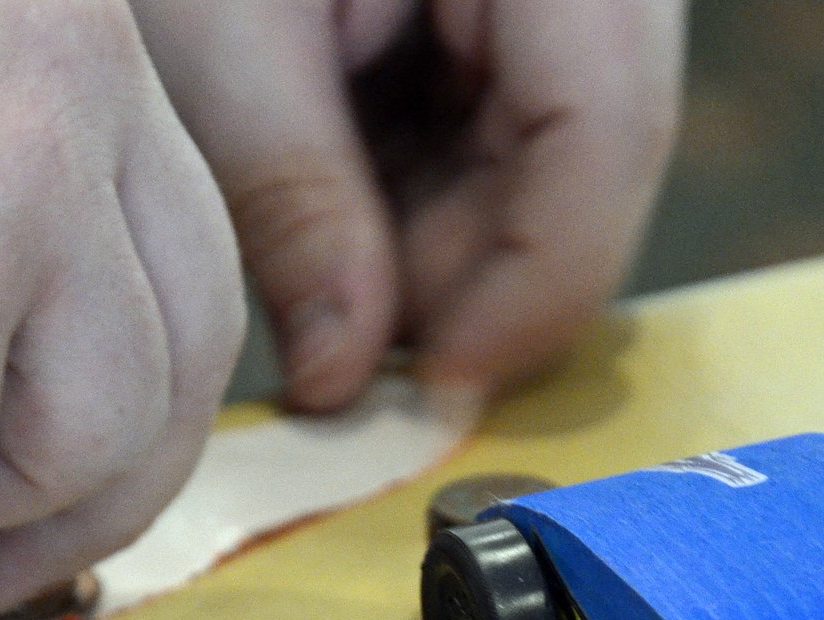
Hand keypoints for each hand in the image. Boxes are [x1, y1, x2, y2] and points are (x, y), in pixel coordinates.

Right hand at [0, 0, 244, 614]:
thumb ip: (5, 221)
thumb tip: (71, 424)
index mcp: (70, 15)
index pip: (188, 245)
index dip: (143, 391)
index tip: (79, 476)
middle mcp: (73, 69)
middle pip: (184, 354)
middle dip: (98, 493)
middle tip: (7, 571)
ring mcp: (11, 182)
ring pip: (83, 442)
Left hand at [132, 0, 682, 411]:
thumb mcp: (216, 35)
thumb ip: (294, 208)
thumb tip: (347, 377)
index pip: (607, 126)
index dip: (529, 283)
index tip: (432, 381)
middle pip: (591, 153)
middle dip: (470, 270)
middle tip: (351, 346)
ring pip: (552, 151)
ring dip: (440, 235)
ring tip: (319, 258)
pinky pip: (502, 113)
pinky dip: (420, 181)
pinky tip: (335, 196)